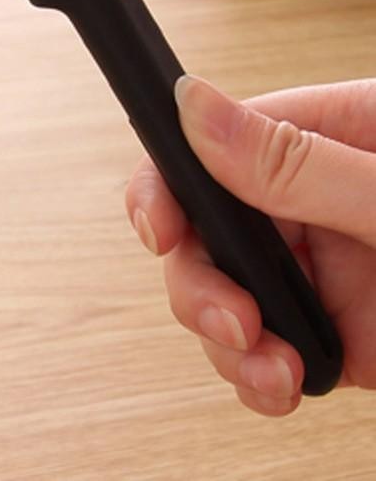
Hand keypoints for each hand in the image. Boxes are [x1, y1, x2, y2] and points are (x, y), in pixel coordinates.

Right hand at [125, 75, 375, 415]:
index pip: (211, 142)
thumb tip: (194, 105)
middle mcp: (310, 199)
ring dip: (224, 340)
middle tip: (231, 321)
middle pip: (203, 229)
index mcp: (330, 136)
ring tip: (269, 371)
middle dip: (198, 282)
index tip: (158, 228)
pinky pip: (259, 349)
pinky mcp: (331, 328)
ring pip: (219, 294)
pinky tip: (281, 384)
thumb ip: (297, 162)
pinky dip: (255, 375)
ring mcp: (318, 266)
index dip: (168, 183)